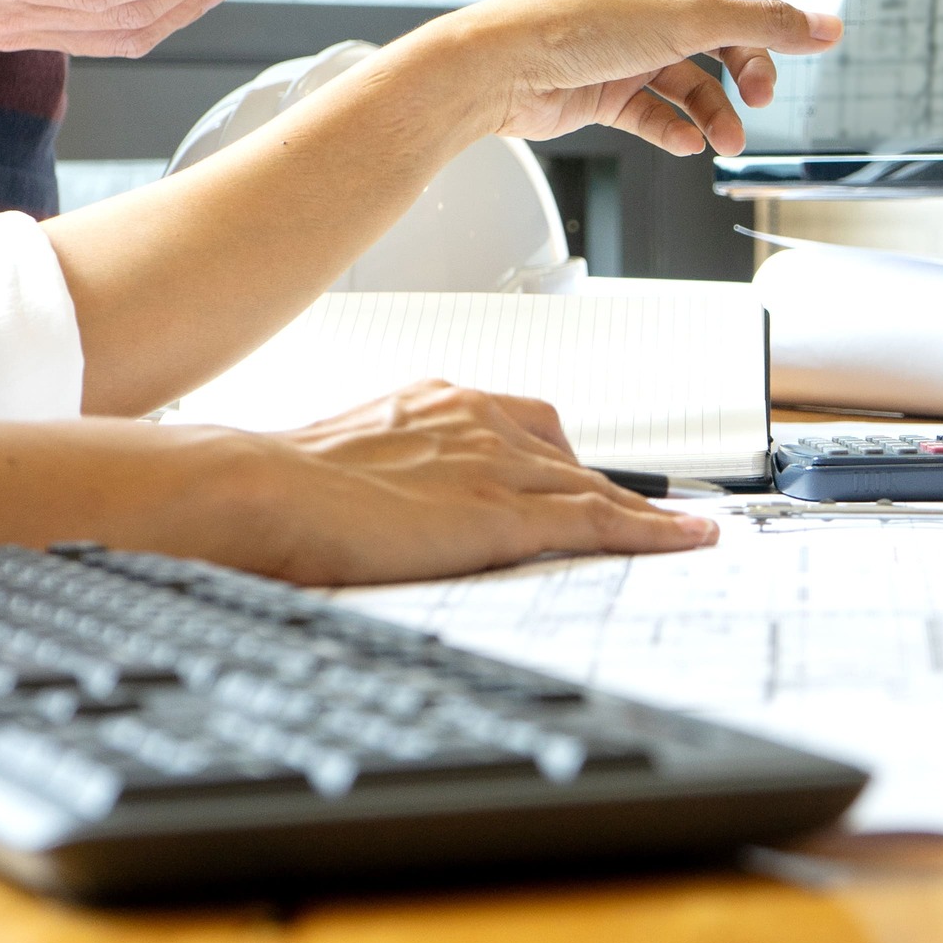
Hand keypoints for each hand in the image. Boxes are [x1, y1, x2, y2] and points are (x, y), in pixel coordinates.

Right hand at [251, 381, 715, 581]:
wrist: (254, 487)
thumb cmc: (275, 485)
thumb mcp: (342, 463)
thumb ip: (379, 475)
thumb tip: (370, 508)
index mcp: (435, 402)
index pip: (523, 425)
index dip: (560, 460)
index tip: (580, 478)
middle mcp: (476, 420)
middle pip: (568, 457)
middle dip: (602, 489)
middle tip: (630, 518)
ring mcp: (494, 465)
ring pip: (594, 488)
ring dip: (644, 513)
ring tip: (685, 533)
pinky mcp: (501, 514)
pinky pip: (598, 522)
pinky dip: (652, 532)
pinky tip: (688, 540)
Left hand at [453, 0, 840, 154]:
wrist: (500, 70)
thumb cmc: (574, 23)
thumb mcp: (685, 20)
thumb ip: (760, 24)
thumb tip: (822, 27)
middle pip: (726, 30)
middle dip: (751, 65)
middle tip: (760, 94)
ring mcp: (629, 45)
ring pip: (694, 79)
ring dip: (715, 111)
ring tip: (725, 140)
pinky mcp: (607, 87)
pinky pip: (657, 110)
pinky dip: (675, 128)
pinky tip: (684, 143)